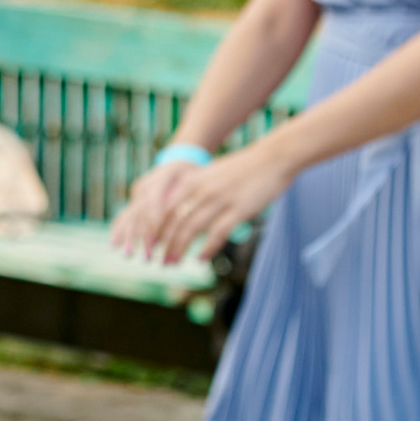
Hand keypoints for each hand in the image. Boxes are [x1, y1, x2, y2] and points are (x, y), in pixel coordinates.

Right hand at [109, 159, 199, 258]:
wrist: (181, 161)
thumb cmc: (194, 176)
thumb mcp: (198, 183)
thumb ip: (190, 200)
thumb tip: (187, 227)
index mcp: (164, 176)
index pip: (155, 201)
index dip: (153, 223)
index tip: (156, 244)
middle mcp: (148, 184)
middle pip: (142, 212)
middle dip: (143, 237)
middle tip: (146, 257)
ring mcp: (139, 192)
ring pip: (131, 215)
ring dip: (129, 236)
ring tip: (128, 255)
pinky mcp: (136, 199)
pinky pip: (125, 214)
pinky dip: (119, 229)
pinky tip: (114, 244)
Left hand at [125, 142, 291, 263]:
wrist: (272, 158)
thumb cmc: (242, 169)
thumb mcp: (211, 174)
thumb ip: (194, 189)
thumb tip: (178, 210)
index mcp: (192, 180)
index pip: (163, 206)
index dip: (153, 227)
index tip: (147, 244)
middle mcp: (201, 189)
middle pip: (173, 220)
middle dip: (163, 242)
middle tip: (157, 259)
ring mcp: (219, 199)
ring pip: (191, 228)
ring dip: (179, 248)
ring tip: (172, 262)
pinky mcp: (238, 209)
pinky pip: (217, 233)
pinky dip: (207, 248)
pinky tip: (200, 258)